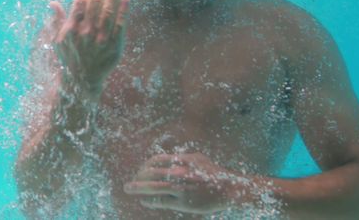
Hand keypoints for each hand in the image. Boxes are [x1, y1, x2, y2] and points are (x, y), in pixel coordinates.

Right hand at [48, 0, 129, 97]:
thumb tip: (52, 3)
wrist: (82, 80)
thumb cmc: (70, 57)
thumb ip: (57, 21)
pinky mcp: (114, 46)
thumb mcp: (58, 40)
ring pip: (108, 11)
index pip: (80, 3)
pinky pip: (119, 25)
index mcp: (72, 29)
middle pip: (95, 3)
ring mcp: (101, 39)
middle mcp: (86, 33)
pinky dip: (122, 11)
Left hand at [124, 153, 254, 213]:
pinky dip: (150, 200)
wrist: (230, 188)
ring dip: (138, 188)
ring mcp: (181, 187)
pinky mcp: (184, 201)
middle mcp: (180, 172)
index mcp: (181, 160)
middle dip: (137, 178)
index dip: (144, 166)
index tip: (139, 171)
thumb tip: (169, 157)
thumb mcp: (197, 158)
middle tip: (128, 184)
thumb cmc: (214, 173)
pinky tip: (144, 201)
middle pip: (151, 173)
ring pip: (154, 188)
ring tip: (128, 189)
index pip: (155, 161)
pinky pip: (162, 201)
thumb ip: (181, 157)